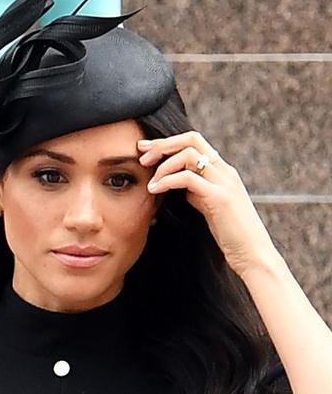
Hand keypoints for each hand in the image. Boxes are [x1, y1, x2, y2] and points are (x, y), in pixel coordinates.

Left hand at [139, 131, 277, 277]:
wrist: (253, 254)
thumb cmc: (230, 232)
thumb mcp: (210, 204)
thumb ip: (197, 190)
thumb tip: (178, 181)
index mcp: (223, 171)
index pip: (194, 141)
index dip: (167, 142)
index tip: (145, 150)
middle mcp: (226, 171)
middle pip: (191, 139)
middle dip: (162, 145)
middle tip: (141, 158)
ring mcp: (225, 182)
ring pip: (188, 154)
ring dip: (163, 165)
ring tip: (150, 182)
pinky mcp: (220, 197)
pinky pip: (187, 178)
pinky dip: (166, 181)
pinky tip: (154, 190)